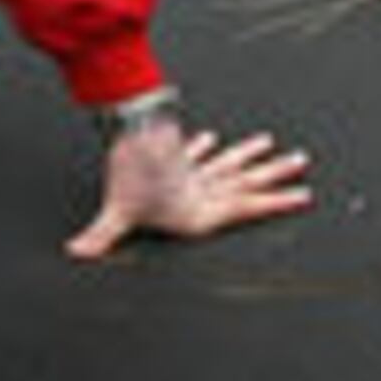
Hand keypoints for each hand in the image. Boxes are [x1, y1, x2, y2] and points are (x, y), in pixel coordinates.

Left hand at [63, 114, 312, 261]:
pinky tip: (211, 137)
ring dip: (250, 156)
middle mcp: (201, 189)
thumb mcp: (118, 211)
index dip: (276, 202)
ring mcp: (190, 169)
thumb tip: (77, 252)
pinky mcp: (175, 154)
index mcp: (198, 209)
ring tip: (273, 146)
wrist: (130, 128)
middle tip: (302, 166)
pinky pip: (195, 151)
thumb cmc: (131, 173)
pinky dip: (203, 146)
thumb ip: (102, 235)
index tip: (303, 195)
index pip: (247, 206)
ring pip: (229, 163)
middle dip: (276, 176)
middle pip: (246, 181)